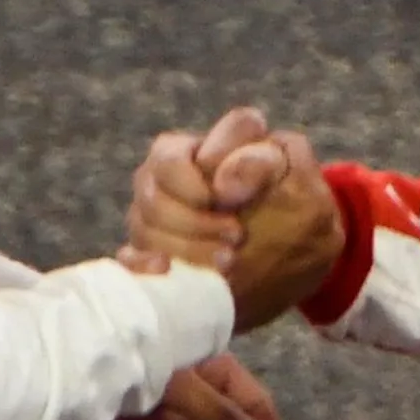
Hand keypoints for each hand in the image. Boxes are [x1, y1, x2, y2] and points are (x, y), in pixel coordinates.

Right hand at [130, 106, 287, 268]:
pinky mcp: (150, 253)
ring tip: (228, 260)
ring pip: (144, 232)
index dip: (194, 186)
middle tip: (237, 235)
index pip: (168, 162)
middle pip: (152, 201)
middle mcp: (157, 180)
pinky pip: (128, 259)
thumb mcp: (286, 166)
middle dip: (195, 223)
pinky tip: (168, 270)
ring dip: (186, 249)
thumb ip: (260, 160)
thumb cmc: (284, 190)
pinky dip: (143, 266)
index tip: (231, 202)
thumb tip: (222, 184)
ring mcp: (149, 217)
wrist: (291, 237)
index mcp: (183, 149)